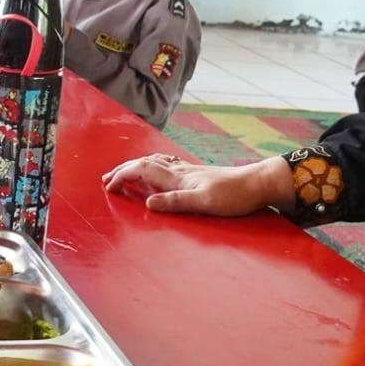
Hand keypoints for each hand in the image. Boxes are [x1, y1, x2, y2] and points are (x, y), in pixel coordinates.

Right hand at [101, 154, 294, 214]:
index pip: (142, 171)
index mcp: (178, 178)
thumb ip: (176, 202)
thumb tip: (147, 203)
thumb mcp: (205, 202)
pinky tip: (157, 168)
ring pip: (155, 162)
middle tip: (106, 179)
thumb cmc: (234, 196)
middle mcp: (180, 171)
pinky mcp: (196, 174)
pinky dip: (153, 166)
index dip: (123, 176)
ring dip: (136, 167)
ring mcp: (189, 171)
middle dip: (123, 170)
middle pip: (144, 163)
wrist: (258, 184)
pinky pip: (166, 165)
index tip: (108, 187)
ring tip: (124, 173)